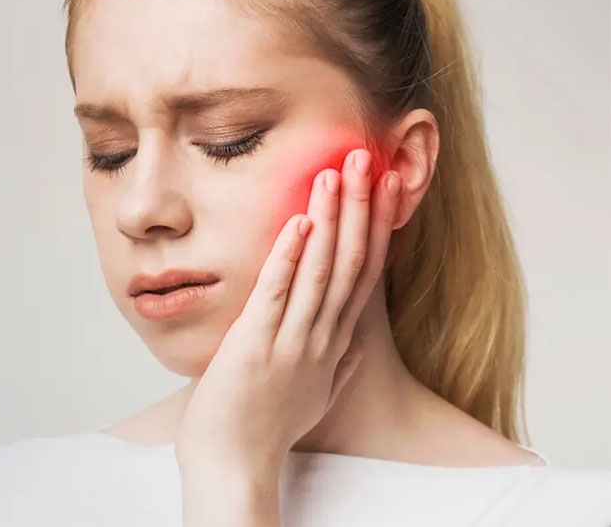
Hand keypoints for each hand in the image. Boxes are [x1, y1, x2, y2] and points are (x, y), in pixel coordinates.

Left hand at [174, 148, 401, 479]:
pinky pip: (278, 294)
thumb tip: (353, 346)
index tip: (388, 187)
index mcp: (334, 344)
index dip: (378, 228)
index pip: (366, 275)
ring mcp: (292, 342)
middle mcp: (322, 338)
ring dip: (330, 218)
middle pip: (351, 262)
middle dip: (360, 207)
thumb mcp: (313, 396)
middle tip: (366, 156)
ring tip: (336, 171)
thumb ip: (338, 367)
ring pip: (321, 271)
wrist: (234, 465)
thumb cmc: (267, 428)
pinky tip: (298, 222)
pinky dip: (289, 257)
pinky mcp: (258, 346)